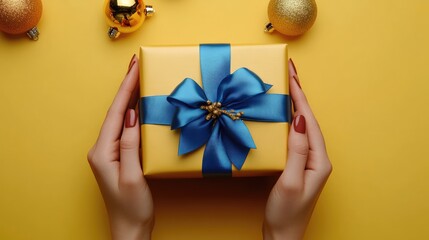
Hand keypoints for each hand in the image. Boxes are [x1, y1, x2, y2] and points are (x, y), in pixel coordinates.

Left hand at [88, 55, 153, 239]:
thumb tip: (131, 115)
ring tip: (139, 78)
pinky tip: (140, 105)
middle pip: (116, 111)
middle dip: (127, 86)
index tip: (135, 67)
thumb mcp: (133, 175)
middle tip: (137, 64)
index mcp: (102, 151)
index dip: (126, 88)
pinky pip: (126, 128)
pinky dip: (134, 113)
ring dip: (130, 97)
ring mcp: (110, 152)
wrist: (130, 228)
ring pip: (121, 118)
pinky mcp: (119, 156)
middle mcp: (102, 148)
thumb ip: (130, 144)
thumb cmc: (132, 207)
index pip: (117, 112)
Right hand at [263, 59, 331, 239]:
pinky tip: (281, 115)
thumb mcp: (291, 181)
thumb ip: (297, 151)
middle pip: (309, 121)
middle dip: (300, 96)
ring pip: (302, 127)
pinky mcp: (298, 165)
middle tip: (290, 73)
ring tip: (286, 87)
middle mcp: (317, 158)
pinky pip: (294, 137)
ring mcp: (308, 162)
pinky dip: (288, 121)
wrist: (282, 235)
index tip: (292, 76)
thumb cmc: (286, 212)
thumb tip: (300, 121)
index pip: (310, 122)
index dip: (301, 98)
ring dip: (294, 106)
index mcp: (319, 160)